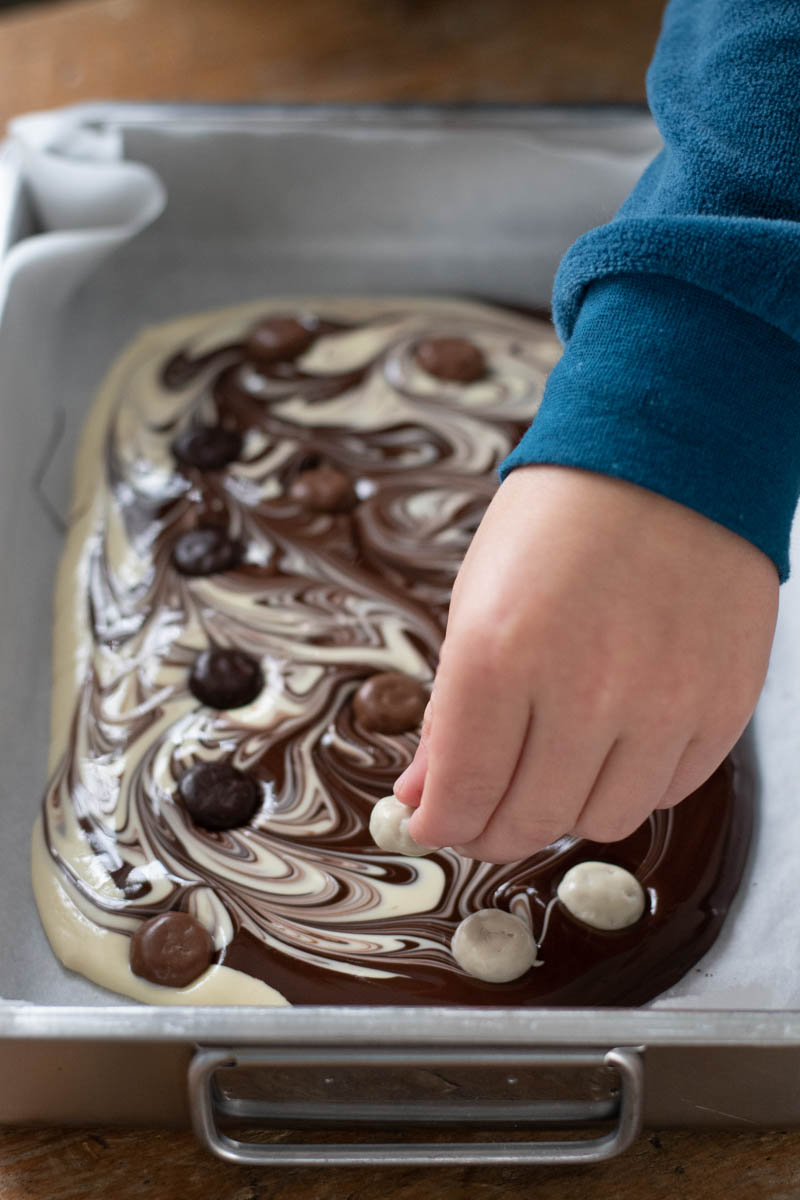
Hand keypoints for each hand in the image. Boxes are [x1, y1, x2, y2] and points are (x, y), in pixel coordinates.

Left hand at [396, 466, 777, 862]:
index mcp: (500, 653)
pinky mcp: (721, 706)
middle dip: (490, 831)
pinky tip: (611, 748)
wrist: (669, 458)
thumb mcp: (476, 598)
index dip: (440, 822)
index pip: (462, 792)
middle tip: (480, 815)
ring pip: (602, 821)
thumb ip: (449, 709)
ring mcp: (663, 703)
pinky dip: (629, 785)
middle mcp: (585, 690)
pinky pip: (668, 792)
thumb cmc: (561, 519)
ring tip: (548, 773)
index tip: (434, 822)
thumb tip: (425, 793)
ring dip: (563, 812)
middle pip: (530, 820)